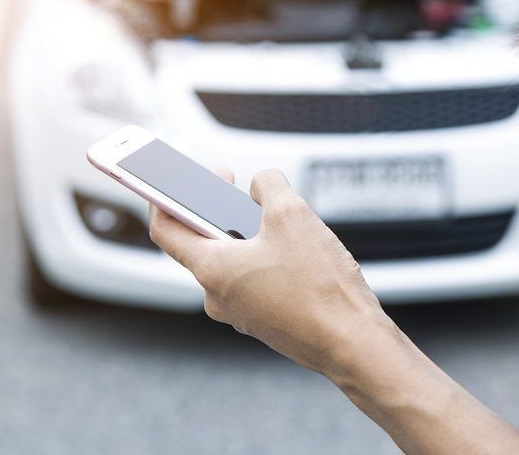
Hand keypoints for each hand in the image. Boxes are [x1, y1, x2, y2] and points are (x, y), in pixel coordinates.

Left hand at [149, 168, 394, 375]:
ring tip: (267, 210)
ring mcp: (241, 311)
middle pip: (201, 241)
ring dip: (242, 230)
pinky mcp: (264, 320)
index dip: (165, 196)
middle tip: (230, 181)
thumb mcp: (293, 214)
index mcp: (212, 269)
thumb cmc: (320, 286)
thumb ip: (269, 185)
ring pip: (231, 260)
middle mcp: (218, 295)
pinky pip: (251, 279)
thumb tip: (262, 183)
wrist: (352, 342)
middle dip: (213, 206)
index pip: (166, 229)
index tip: (174, 175)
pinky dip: (260, 255)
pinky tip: (288, 244)